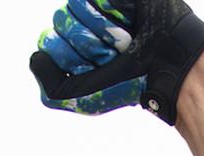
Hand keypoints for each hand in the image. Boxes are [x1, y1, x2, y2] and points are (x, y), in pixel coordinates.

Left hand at [30, 0, 203, 123]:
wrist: (167, 67)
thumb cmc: (127, 83)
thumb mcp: (83, 98)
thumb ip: (49, 87)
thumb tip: (36, 55)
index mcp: (72, 45)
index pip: (48, 42)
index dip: (70, 58)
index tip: (96, 69)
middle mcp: (82, 22)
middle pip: (60, 23)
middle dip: (88, 47)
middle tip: (113, 55)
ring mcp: (96, 4)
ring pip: (73, 8)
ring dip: (101, 32)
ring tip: (124, 41)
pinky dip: (107, 16)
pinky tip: (126, 23)